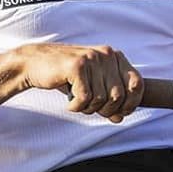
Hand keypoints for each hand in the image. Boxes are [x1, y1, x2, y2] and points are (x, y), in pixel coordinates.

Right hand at [17, 43, 142, 122]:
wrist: (35, 64)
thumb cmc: (67, 76)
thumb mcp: (92, 86)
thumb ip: (109, 100)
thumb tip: (120, 117)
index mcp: (115, 56)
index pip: (137, 83)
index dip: (131, 103)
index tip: (119, 113)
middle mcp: (106, 54)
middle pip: (119, 96)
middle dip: (105, 109)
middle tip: (89, 107)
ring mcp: (92, 58)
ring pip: (101, 99)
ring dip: (88, 108)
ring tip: (77, 100)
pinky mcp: (77, 66)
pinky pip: (85, 99)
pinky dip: (76, 107)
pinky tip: (68, 101)